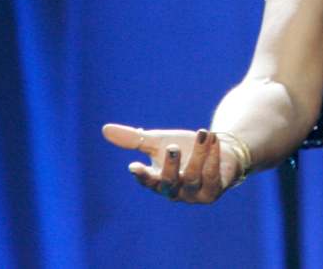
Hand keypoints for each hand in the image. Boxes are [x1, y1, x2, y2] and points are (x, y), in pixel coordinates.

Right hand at [101, 123, 241, 202]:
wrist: (217, 150)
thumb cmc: (185, 147)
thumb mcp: (159, 142)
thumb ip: (134, 139)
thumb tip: (105, 129)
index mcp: (158, 181)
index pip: (148, 181)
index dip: (142, 176)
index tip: (134, 166)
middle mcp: (175, 191)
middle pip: (169, 183)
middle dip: (171, 166)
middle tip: (172, 147)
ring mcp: (194, 194)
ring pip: (193, 177)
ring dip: (198, 154)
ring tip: (202, 132)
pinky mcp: (213, 191)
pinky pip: (212, 176)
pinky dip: (212, 158)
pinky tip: (213, 140)